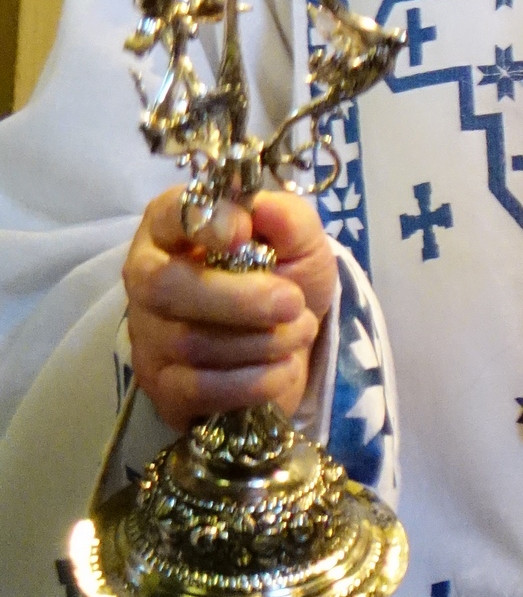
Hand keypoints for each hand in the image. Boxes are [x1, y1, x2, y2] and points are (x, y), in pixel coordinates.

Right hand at [124, 189, 334, 431]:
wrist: (293, 341)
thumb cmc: (286, 274)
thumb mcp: (301, 240)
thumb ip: (287, 217)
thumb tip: (262, 207)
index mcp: (176, 227)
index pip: (169, 215)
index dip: (204, 224)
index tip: (244, 234)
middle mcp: (148, 278)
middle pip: (164, 287)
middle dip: (237, 299)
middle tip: (292, 302)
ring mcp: (148, 337)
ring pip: (188, 342)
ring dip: (260, 340)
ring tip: (301, 329)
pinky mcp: (162, 388)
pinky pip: (197, 389)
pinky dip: (252, 380)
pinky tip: (284, 367)